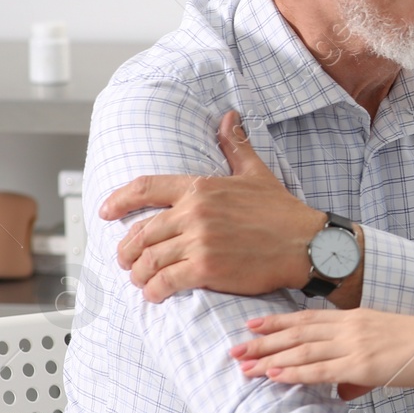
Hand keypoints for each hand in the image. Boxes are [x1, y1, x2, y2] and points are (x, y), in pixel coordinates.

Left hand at [102, 110, 328, 302]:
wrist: (309, 245)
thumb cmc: (283, 212)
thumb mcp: (257, 174)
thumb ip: (236, 146)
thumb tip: (229, 117)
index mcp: (201, 188)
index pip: (145, 188)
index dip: (118, 201)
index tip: (104, 212)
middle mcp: (195, 212)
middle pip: (141, 232)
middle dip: (127, 251)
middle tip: (127, 261)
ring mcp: (199, 241)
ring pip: (148, 260)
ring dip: (138, 274)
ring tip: (141, 281)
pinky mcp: (206, 269)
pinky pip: (164, 282)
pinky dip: (153, 291)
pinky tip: (155, 295)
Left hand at [234, 308, 413, 392]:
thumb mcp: (386, 346)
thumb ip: (359, 368)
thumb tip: (343, 389)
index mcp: (355, 318)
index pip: (307, 318)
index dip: (278, 321)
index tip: (252, 324)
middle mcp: (349, 327)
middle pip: (297, 332)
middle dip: (263, 340)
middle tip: (234, 347)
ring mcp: (354, 344)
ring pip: (302, 349)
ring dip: (269, 357)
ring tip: (244, 364)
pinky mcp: (361, 364)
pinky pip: (320, 369)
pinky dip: (294, 371)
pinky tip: (274, 373)